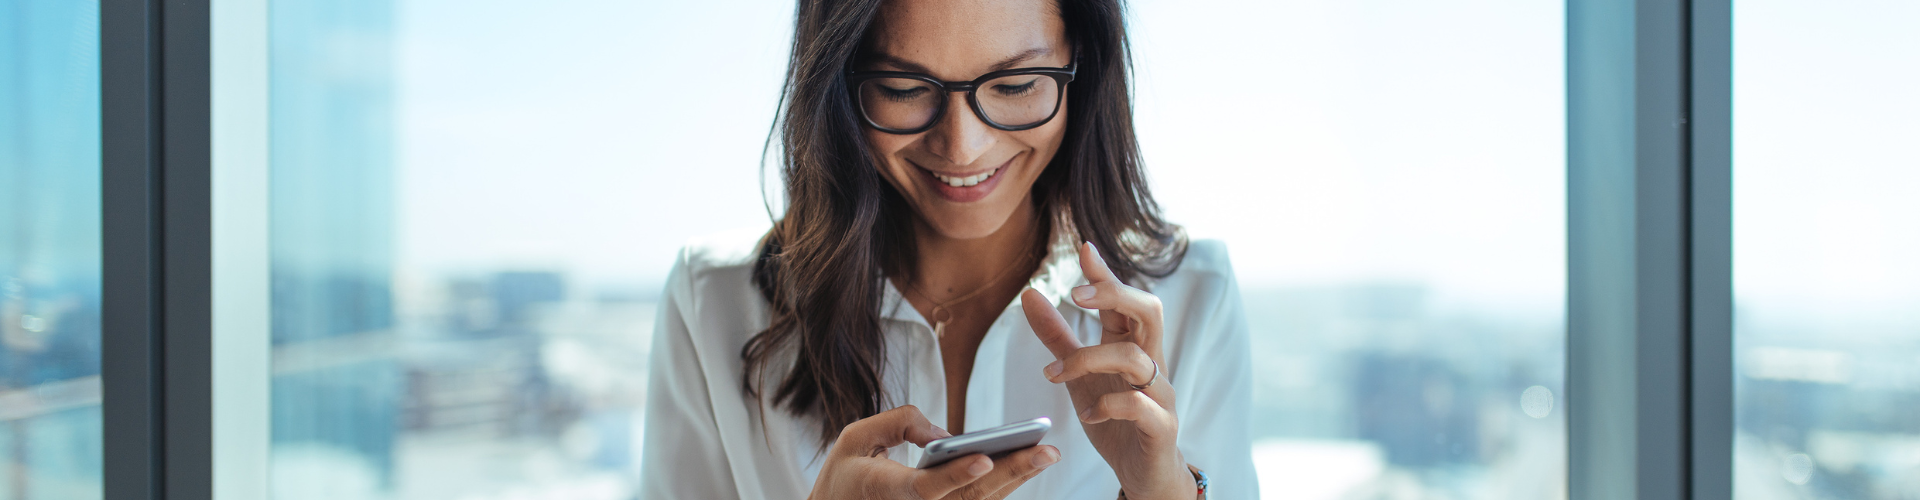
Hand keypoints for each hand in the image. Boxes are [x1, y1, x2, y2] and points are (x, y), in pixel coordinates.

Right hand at [807, 405, 1060, 499]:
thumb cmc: (846, 473)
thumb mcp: (854, 437)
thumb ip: (898, 423)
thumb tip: (945, 433)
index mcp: (885, 491)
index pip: (925, 487)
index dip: (955, 474)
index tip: (983, 457)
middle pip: (969, 497)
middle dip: (1010, 472)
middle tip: (1046, 451)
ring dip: (1015, 479)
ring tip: (1046, 454)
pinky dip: (1002, 486)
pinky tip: (1027, 465)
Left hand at [1021, 242, 1193, 499]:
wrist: (1145, 473)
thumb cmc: (1116, 418)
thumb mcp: (1080, 374)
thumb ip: (1057, 336)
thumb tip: (1029, 293)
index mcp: (1132, 345)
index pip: (1124, 299)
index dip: (1106, 273)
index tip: (1084, 247)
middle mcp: (1151, 362)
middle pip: (1149, 311)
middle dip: (1114, 295)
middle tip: (1075, 294)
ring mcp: (1160, 393)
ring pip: (1138, 358)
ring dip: (1090, 361)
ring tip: (1055, 375)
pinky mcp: (1162, 426)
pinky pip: (1142, 405)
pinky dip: (1110, 406)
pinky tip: (1088, 415)